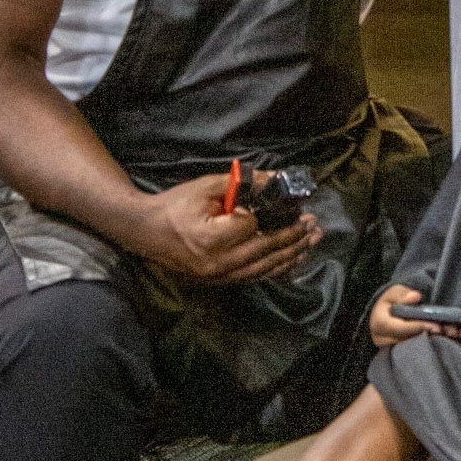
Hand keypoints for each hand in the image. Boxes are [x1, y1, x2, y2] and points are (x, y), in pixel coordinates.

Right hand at [127, 171, 321, 283]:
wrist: (145, 232)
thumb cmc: (174, 205)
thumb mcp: (206, 187)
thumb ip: (242, 184)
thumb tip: (275, 179)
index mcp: (213, 238)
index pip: (253, 227)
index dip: (269, 215)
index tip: (289, 207)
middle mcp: (219, 262)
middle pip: (265, 252)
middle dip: (294, 238)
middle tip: (315, 225)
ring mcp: (219, 276)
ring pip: (263, 270)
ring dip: (290, 256)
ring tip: (310, 243)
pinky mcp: (218, 281)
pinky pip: (253, 278)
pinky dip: (274, 269)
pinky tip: (290, 260)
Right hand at [369, 285, 460, 347]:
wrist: (383, 316)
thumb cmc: (388, 303)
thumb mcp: (392, 293)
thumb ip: (402, 294)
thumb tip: (415, 296)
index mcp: (380, 324)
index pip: (402, 328)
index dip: (420, 327)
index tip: (437, 326)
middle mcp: (386, 340)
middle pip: (414, 340)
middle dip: (435, 335)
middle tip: (453, 330)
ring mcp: (396, 349)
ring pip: (420, 346)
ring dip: (440, 339)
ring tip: (457, 332)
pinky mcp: (405, 352)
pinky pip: (423, 349)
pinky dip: (439, 341)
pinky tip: (454, 336)